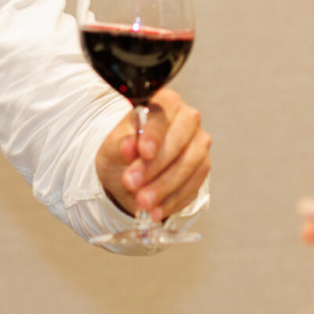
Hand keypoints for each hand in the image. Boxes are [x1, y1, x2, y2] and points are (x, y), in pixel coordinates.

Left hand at [97, 89, 210, 221]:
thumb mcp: (111, 147)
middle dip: (156, 166)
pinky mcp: (202, 168)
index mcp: (163, 102)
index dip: (155, 133)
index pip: (163, 112)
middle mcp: (187, 119)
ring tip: (142, 202)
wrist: (129, 173)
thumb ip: (120, 145)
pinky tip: (156, 210)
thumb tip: (128, 146)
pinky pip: (193, 186)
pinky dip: (173, 201)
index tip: (143, 153)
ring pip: (190, 165)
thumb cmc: (122, 152)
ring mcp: (198, 144)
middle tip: (133, 184)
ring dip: (165, 187)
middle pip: (181, 139)